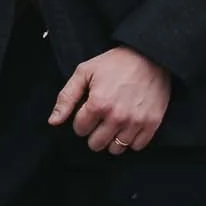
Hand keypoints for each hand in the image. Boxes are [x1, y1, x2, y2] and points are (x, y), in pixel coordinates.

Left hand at [49, 46, 170, 154]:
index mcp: (98, 104)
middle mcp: (117, 116)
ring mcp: (135, 122)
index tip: (88, 110)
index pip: (80, 129)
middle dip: (94, 133)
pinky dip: (131, 140)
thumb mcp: (84, 72)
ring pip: (115, 149)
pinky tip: (128, 126)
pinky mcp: (152, 124)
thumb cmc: (115, 63)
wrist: (149, 56)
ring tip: (114, 123)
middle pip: (96, 144)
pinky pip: (136, 147)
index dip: (81, 120)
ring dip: (112, 139)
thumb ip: (66, 98)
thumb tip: (53, 121)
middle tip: (100, 119)